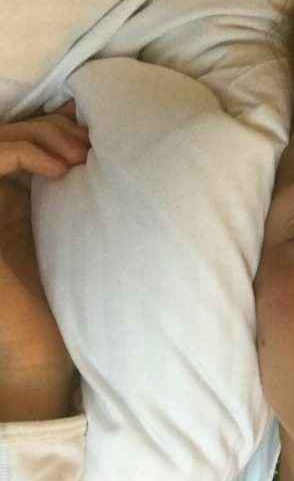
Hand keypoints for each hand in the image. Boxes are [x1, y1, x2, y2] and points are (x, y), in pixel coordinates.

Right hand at [0, 101, 87, 419]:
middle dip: (50, 127)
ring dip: (40, 136)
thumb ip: (75, 193)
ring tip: (79, 157)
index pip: (19, 139)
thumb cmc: (65, 304)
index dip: (53, 126)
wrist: (40, 355)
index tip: (94, 138)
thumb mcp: (72, 234)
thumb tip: (98, 146)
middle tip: (89, 146)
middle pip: (6, 133)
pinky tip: (62, 171)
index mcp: (7, 202)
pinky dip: (24, 153)